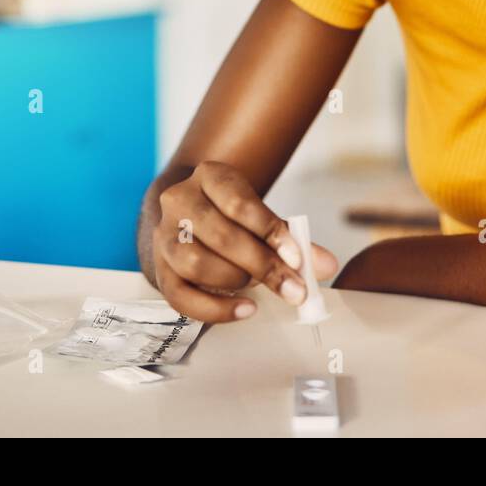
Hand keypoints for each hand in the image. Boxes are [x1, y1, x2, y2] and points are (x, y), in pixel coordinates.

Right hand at [151, 160, 338, 322]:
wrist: (193, 215)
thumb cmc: (235, 217)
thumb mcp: (263, 216)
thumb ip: (296, 239)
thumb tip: (326, 266)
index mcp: (210, 176)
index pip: (240, 203)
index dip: (271, 232)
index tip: (298, 259)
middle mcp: (180, 200)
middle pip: (220, 235)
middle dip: (262, 265)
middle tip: (294, 288)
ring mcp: (163, 234)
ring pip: (195, 262)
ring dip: (236, 280)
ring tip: (260, 286)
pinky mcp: (159, 268)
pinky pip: (180, 296)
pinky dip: (215, 309)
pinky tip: (245, 309)